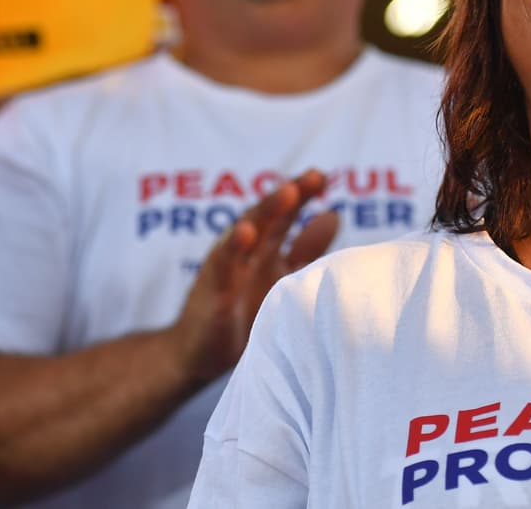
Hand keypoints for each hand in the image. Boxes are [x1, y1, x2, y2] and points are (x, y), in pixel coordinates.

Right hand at [170, 169, 337, 384]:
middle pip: (270, 216)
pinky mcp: (213, 292)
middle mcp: (247, 252)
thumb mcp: (281, 278)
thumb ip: (305, 249)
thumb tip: (333, 213)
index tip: (325, 175)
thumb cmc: (242, 312)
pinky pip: (224, 267)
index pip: (286, 214)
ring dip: (267, 211)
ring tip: (288, 192)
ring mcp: (228, 269)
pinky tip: (246, 232)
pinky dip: (234, 247)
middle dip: (292, 194)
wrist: (197, 354)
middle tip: (315, 175)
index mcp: (266, 248)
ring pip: (247, 233)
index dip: (305, 193)